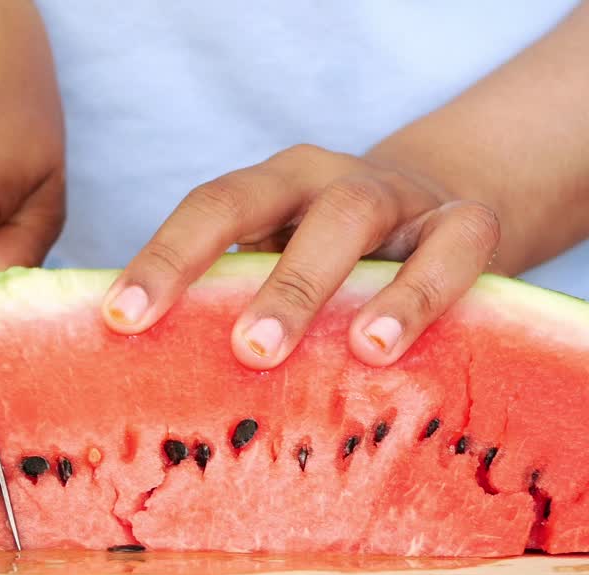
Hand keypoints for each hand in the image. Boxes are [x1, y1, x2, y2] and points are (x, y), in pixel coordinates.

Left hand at [101, 144, 500, 368]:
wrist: (449, 211)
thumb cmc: (343, 266)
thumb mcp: (288, 266)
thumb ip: (240, 301)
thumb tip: (156, 381)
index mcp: (275, 187)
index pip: (212, 206)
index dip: (165, 258)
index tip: (122, 320)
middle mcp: (327, 179)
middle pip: (275, 201)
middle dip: (258, 276)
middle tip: (248, 351)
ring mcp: (398, 195)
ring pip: (355, 217)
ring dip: (342, 283)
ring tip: (348, 351)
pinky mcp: (467, 222)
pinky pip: (454, 247)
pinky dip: (424, 295)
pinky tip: (389, 350)